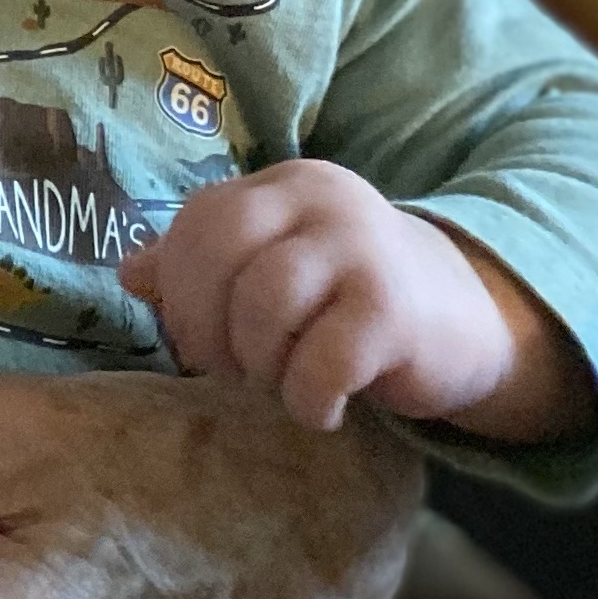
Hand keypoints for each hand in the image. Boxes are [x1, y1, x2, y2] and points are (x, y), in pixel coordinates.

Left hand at [120, 160, 571, 435]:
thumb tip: (130, 273)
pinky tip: (323, 410)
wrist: (467, 322)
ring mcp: (362, 247)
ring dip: (258, 363)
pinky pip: (323, 359)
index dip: (180, 289)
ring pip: (265, 302)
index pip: (200, 220)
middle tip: (229, 370)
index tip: (195, 341)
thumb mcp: (280, 267)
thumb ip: (206, 264)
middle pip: (221, 248)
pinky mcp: (395, 309)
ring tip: (279, 386)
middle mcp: (321, 199)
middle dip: (206, 323)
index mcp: (283, 187)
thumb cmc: (352, 300)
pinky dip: (308, 398)